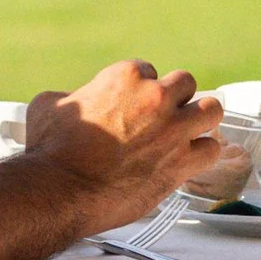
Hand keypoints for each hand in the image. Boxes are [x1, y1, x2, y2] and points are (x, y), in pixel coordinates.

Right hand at [22, 59, 244, 233]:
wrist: (60, 189)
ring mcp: (173, 129)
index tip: (136, 107)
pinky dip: (202, 154)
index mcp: (126, 77)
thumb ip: (69, 96)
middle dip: (177, 99)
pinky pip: (211, 150)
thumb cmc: (51, 151)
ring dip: (202, 120)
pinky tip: (190, 160)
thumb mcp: (49, 105)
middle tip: (166, 117)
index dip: (142, 91)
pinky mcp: (181, 162)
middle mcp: (155, 97)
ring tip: (192, 132)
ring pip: (211, 110)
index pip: (148, 71)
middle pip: (186, 84)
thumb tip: (70, 100)